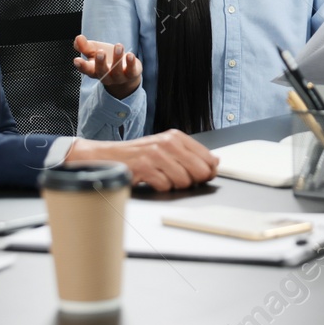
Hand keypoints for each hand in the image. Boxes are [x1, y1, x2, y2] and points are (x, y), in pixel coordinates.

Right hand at [67, 130, 219, 190]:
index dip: (207, 172)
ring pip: (183, 181)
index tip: (200, 176)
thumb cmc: (138, 155)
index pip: (208, 158)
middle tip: (177, 178)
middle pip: (199, 171)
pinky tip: (150, 180)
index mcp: (176, 137)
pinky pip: (165, 186)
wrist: (108, 157)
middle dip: (191, 181)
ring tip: (160, 177)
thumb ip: (191, 155)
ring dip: (173, 185)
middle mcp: (168, 142)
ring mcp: (156, 154)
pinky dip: (159, 188)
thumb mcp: (166, 149)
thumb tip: (215, 162)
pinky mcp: (145, 167)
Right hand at [73, 34, 142, 100]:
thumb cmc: (107, 59)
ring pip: (117, 71)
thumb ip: (85, 46)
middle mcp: (105, 76)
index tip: (77, 60)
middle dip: (100, 62)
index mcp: (94, 70)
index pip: (86, 69)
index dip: (81, 66)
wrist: (126, 71)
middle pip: (101, 72)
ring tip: (118, 46)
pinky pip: (131, 71)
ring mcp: (119, 77)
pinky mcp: (131, 74)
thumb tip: (78, 38)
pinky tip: (130, 55)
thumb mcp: (94, 51)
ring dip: (117, 58)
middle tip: (100, 52)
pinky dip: (131, 63)